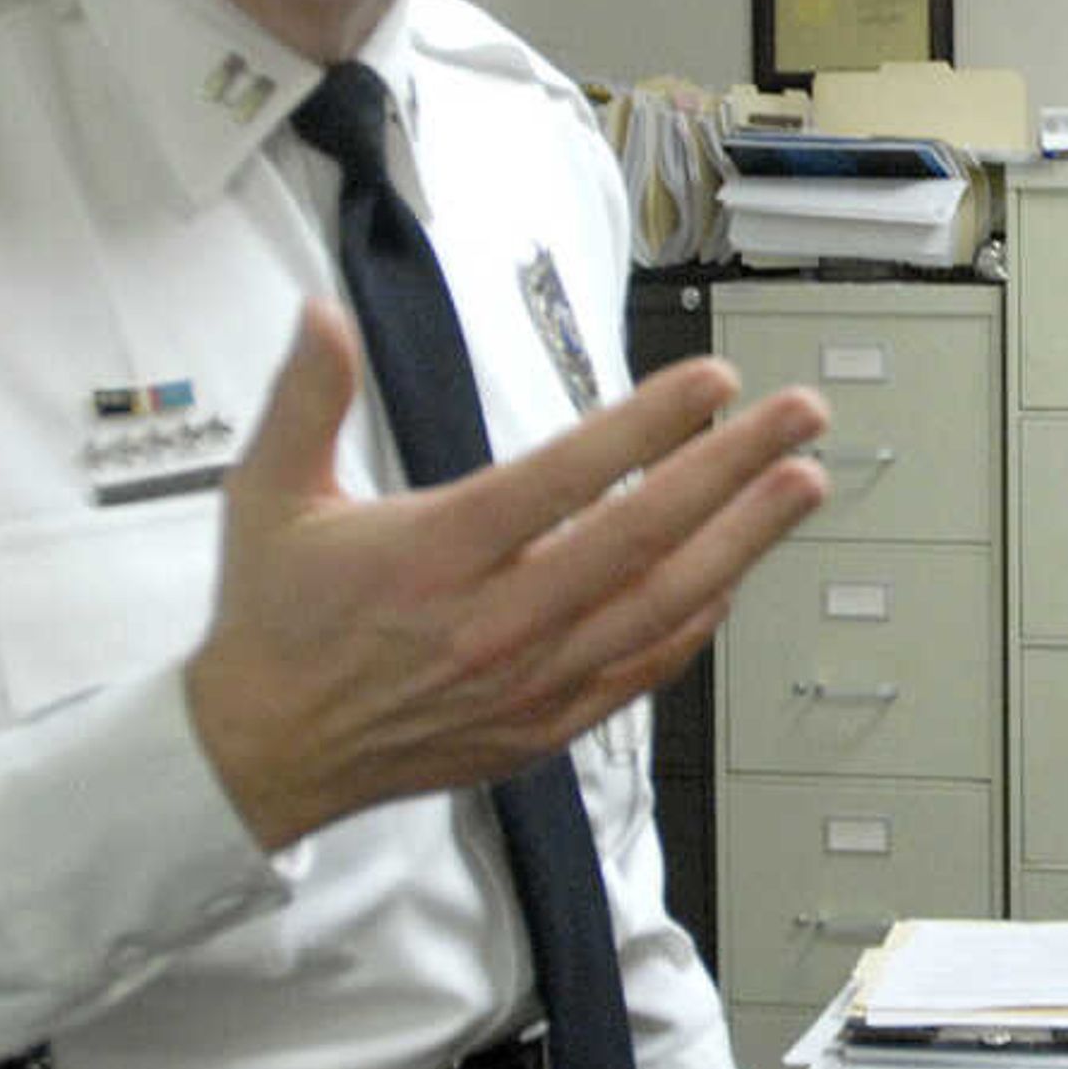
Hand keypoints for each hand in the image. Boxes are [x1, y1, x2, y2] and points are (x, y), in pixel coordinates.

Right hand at [187, 304, 827, 848]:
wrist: (263, 754)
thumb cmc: (275, 619)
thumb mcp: (267, 495)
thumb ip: (304, 399)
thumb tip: (319, 314)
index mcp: (434, 554)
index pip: (563, 478)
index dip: (647, 425)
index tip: (714, 379)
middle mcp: (494, 620)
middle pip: (640, 536)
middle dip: (733, 468)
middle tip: (802, 416)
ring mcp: (530, 680)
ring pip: (661, 603)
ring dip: (743, 540)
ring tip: (804, 483)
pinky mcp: (545, 725)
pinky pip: (643, 666)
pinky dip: (700, 619)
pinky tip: (740, 572)